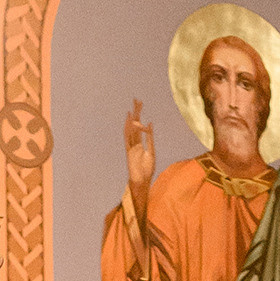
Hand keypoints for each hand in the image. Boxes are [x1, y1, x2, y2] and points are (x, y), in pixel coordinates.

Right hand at [124, 98, 153, 221]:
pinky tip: (129, 119)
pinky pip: (128, 136)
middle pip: (134, 124)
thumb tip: (150, 123)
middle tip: (137, 99)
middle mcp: (134, 143)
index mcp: (140, 144)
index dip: (139, 116)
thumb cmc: (147, 169)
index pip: (139, 127)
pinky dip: (128, 127)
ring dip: (133, 117)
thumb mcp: (151, 151)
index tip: (140, 106)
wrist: (142, 181)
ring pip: (131, 128)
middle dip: (136, 112)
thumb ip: (150, 138)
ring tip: (134, 106)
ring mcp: (131, 146)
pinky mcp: (129, 150)